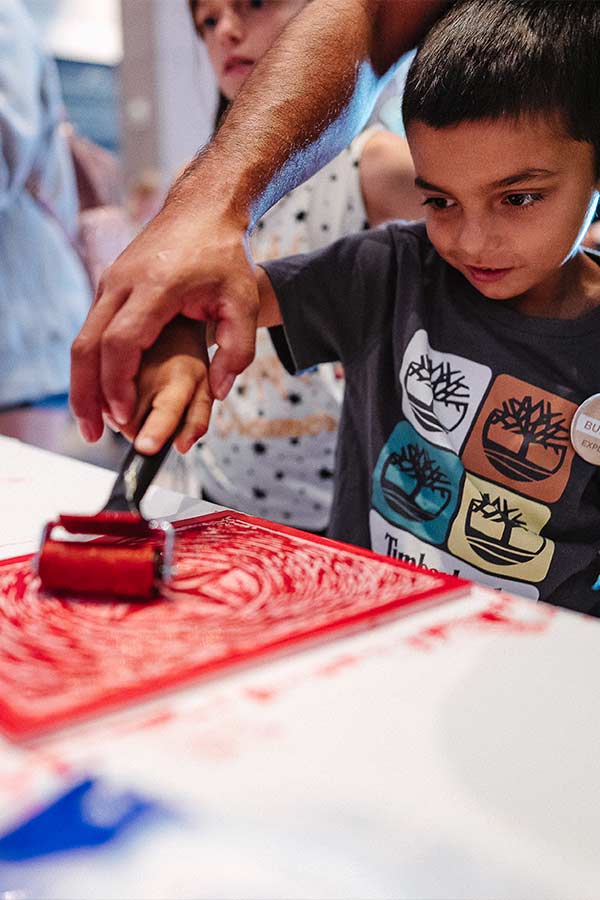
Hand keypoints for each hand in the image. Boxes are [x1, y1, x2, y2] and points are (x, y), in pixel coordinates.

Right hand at [70, 201, 257, 441]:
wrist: (203, 209)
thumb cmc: (225, 254)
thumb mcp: (244, 300)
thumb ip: (238, 350)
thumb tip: (218, 391)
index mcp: (156, 286)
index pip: (122, 341)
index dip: (119, 383)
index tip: (126, 415)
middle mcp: (122, 283)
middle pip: (88, 345)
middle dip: (87, 393)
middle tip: (93, 433)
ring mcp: (110, 283)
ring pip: (82, 339)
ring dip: (84, 383)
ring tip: (91, 422)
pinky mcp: (109, 287)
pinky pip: (91, 331)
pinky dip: (92, 365)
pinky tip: (102, 392)